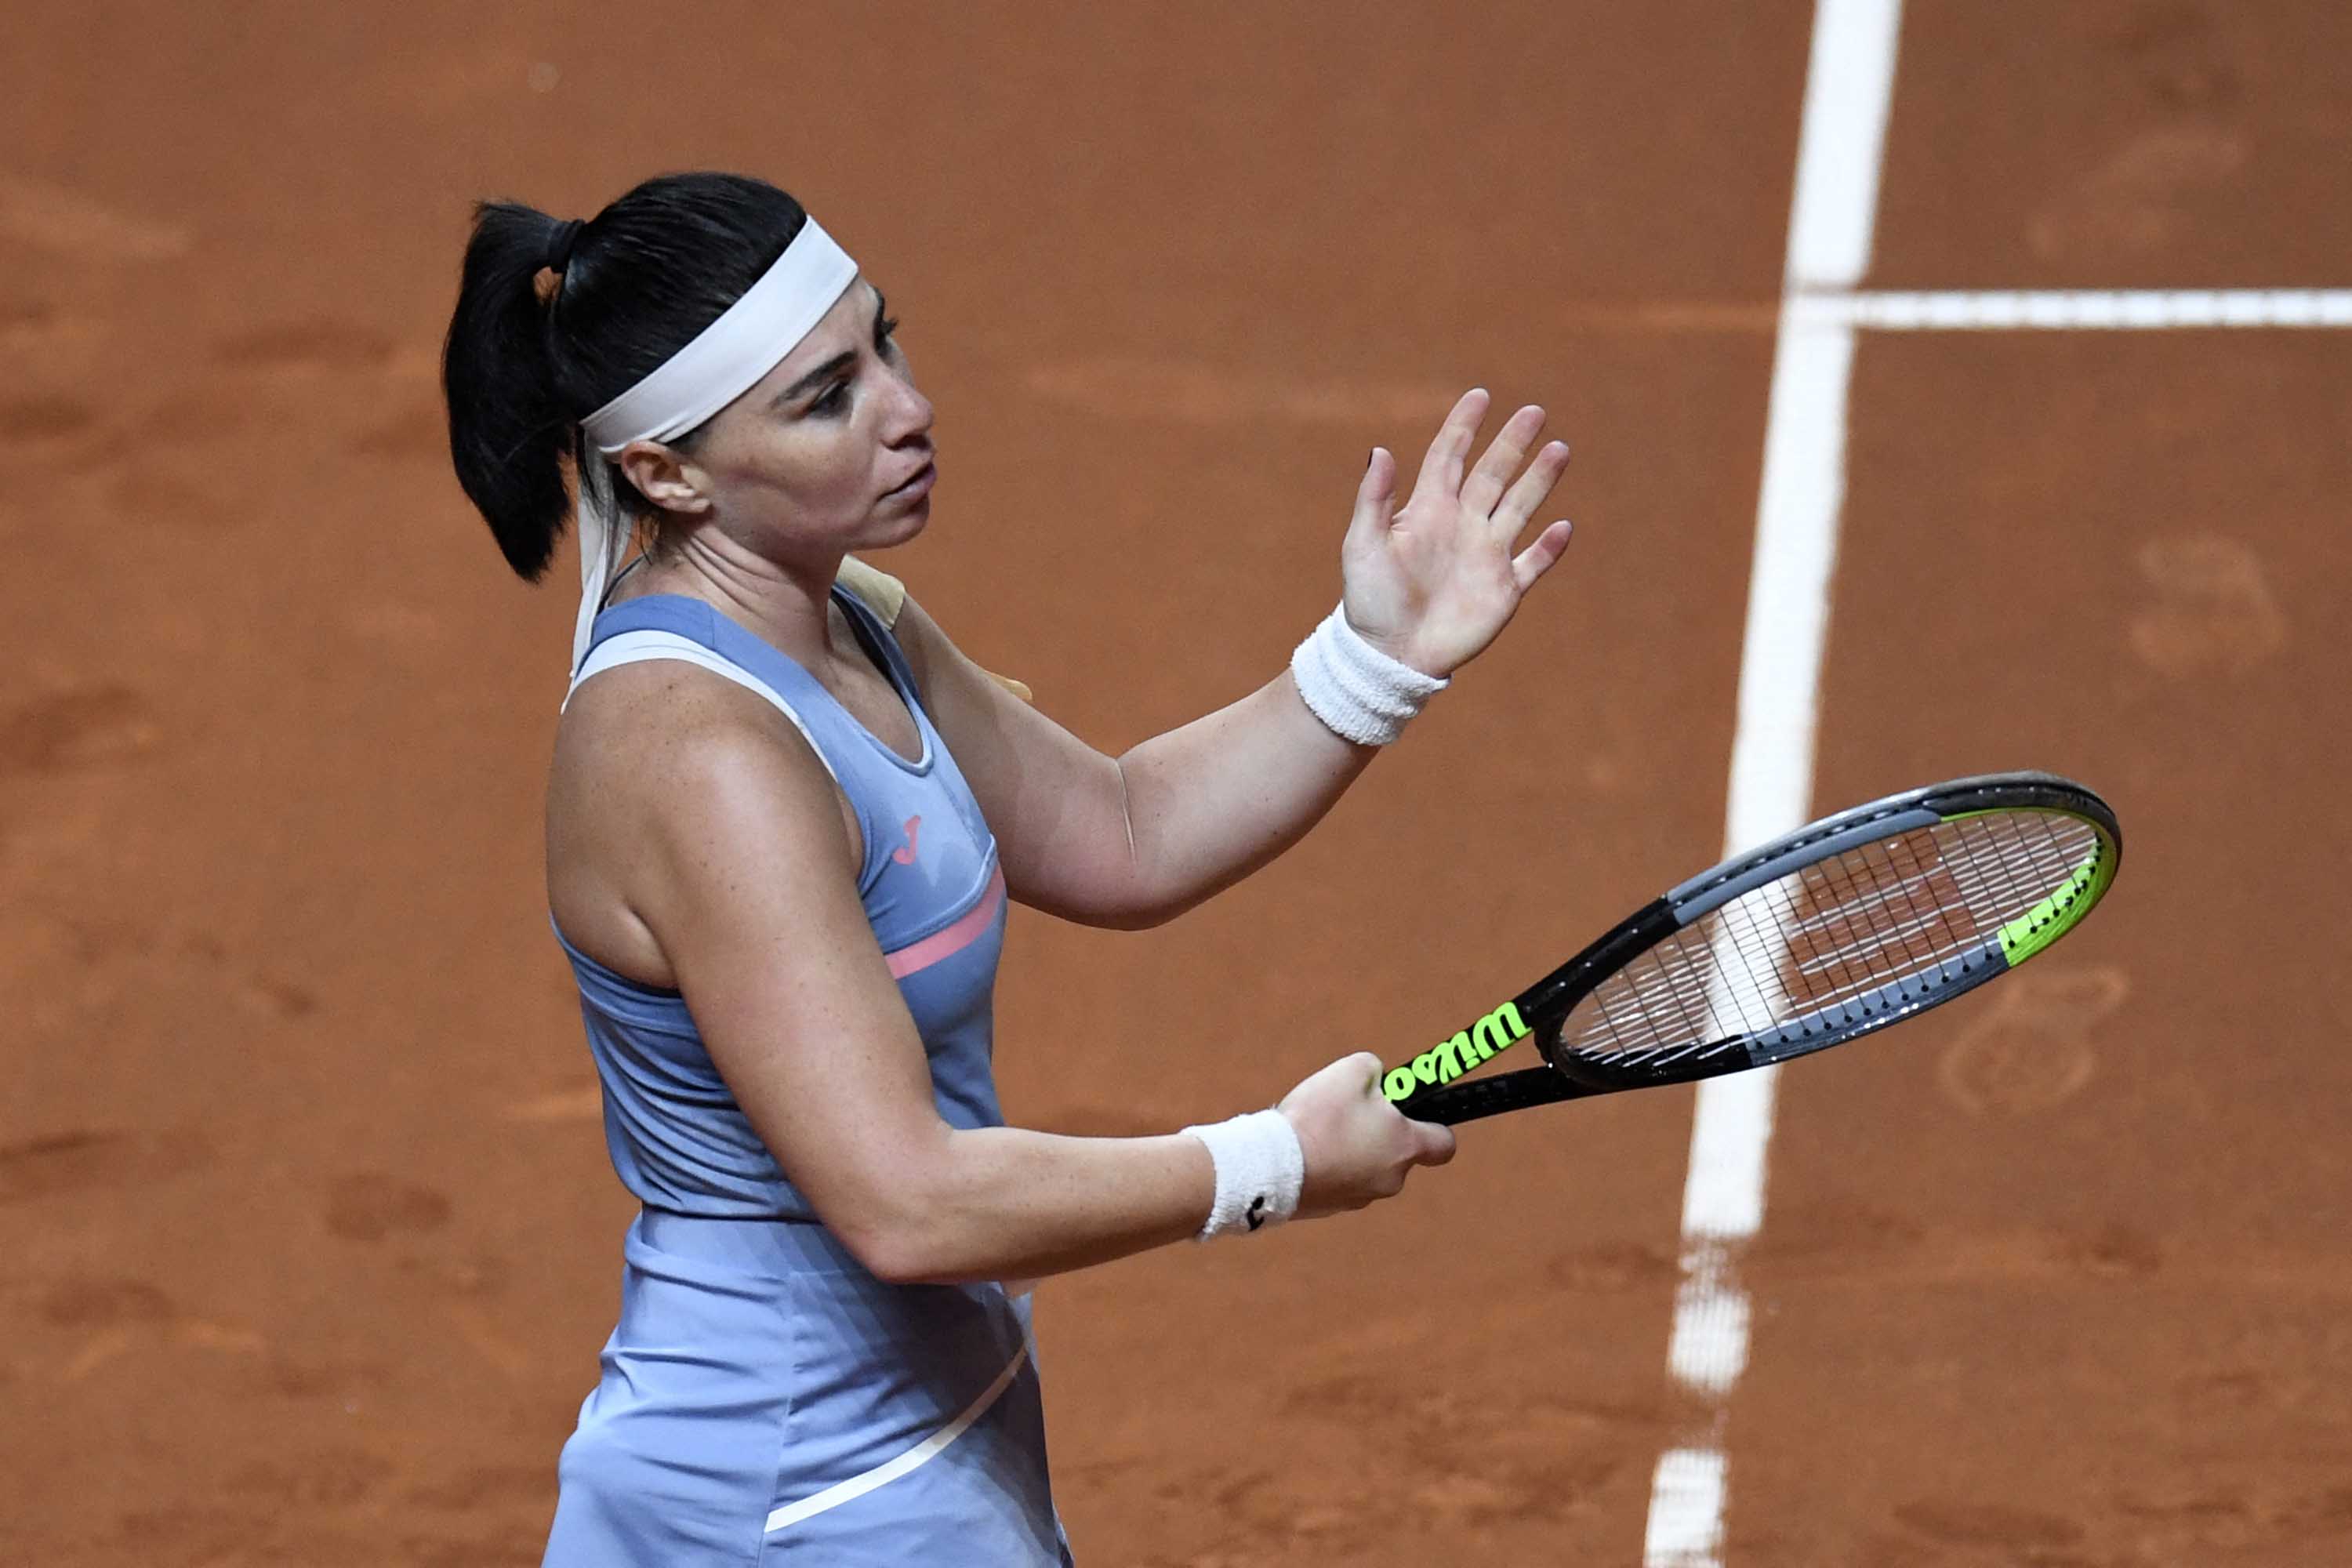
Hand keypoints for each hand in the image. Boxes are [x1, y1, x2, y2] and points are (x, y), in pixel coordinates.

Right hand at [1277, 1051, 1455, 1219]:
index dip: (1434, 1126)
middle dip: (1377, 1131)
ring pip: (1364, 1167)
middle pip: (1396, 1153)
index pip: (1444, 1145)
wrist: (1273, 1166)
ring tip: (1319, 1130)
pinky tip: (1304, 1150)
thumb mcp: (1352, 1071)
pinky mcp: (1330, 1209)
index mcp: (1405, 1147)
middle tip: (1349, 1111)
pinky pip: (1337, 1181)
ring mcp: (1360, 1198)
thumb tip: (1377, 1078)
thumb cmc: (1319, 1118)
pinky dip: (1326, 1166)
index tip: (1416, 1114)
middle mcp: (1390, 1179)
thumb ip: (1374, 1070)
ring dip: (1349, 1149)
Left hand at [1339, 388, 1574, 677]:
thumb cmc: (1369, 600)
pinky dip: (1548, 548)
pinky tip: (1564, 527)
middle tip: (1535, 412)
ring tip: (1560, 448)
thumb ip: (1374, 499)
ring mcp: (1485, 556)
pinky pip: (1532, 564)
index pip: (1449, 457)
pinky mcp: (1502, 590)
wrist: (1389, 655)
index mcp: (1428, 510)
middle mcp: (1461, 525)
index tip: (1481, 396)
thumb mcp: (1363, 545)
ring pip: (1519, 508)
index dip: (1464, 426)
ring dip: (1540, 480)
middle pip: (1493, 474)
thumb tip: (1379, 450)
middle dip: (1513, 443)